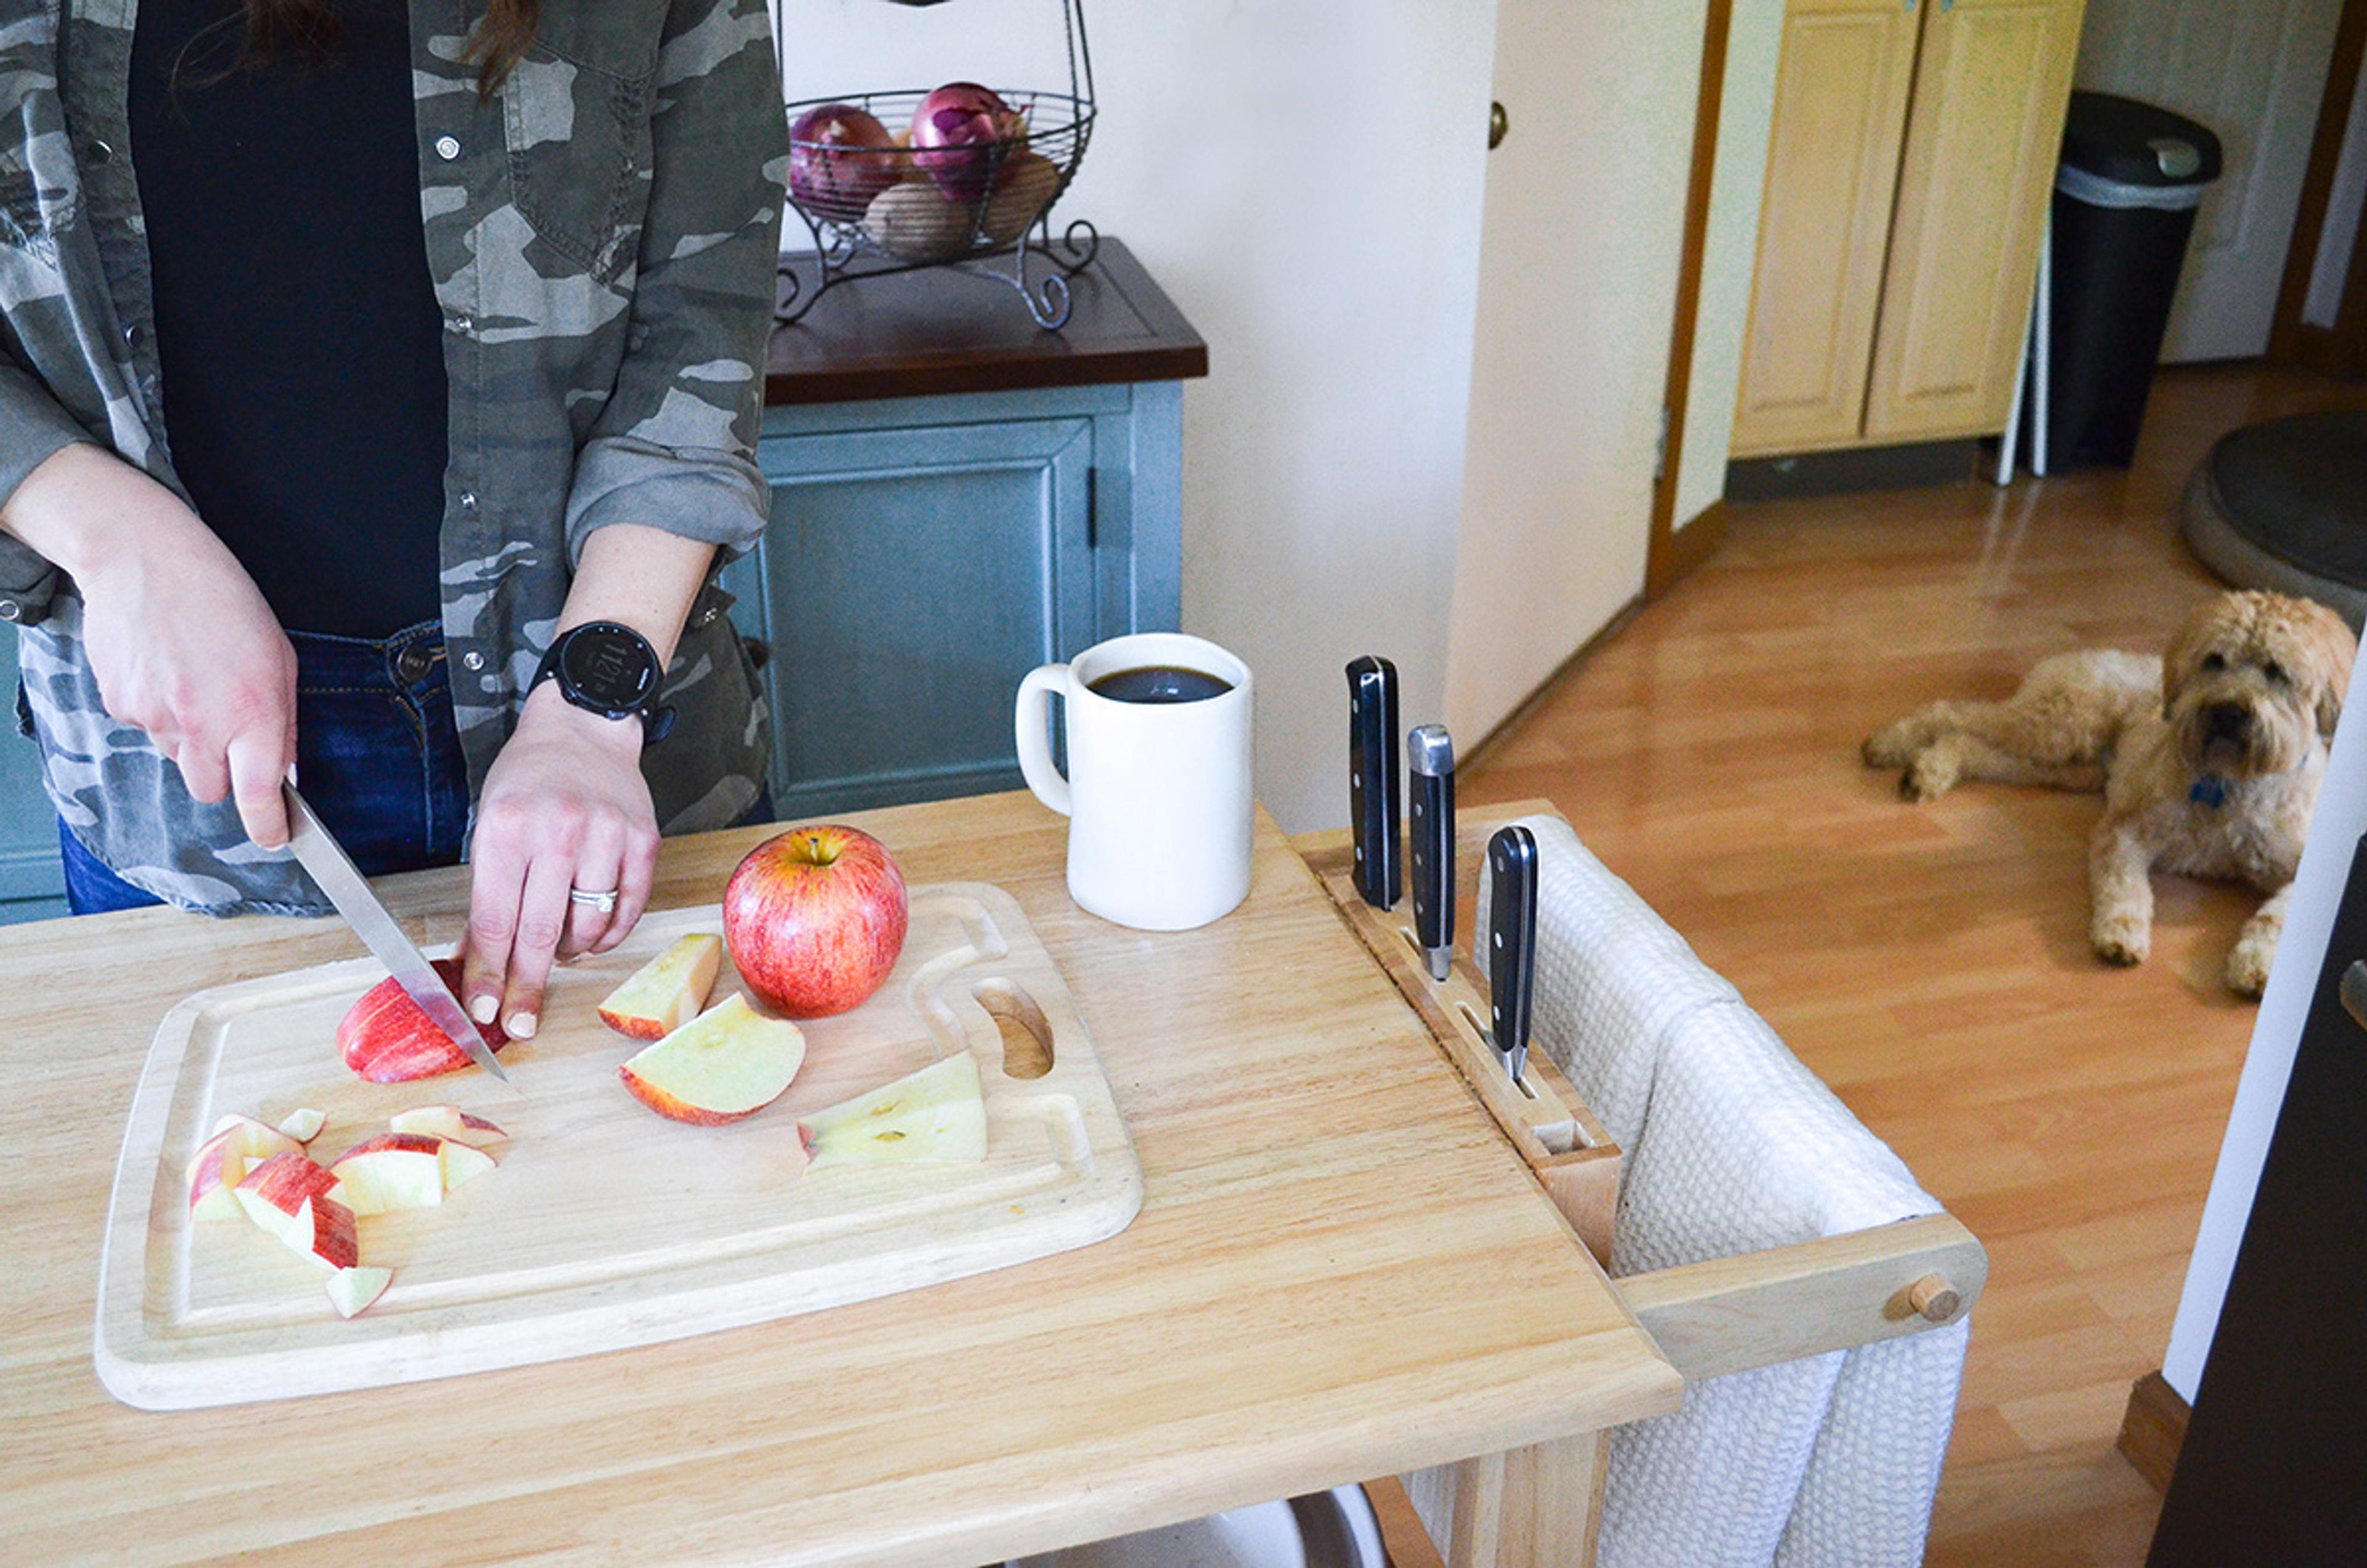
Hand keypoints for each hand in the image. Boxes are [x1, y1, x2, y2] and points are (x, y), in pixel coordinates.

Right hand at [10, 447, 295, 846]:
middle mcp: (202, 721)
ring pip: (176, 757)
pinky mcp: (119, 703)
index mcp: (253, 710)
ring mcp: (154, 715)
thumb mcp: (279, 657)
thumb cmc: (222, 600)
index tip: (276, 838)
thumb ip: (282, 720)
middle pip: (210, 790)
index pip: (258, 794)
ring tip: (194, 681)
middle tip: (229, 733)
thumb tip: (281, 769)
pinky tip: (165, 670)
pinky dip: (157, 710)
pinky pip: (145, 728)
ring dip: (189, 736)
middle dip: (224, 775)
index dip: (268, 826)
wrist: (145, 558)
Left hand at [460, 681, 658, 1037]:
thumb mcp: (490, 825)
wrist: (583, 727)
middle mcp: (558, 831)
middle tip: (520, 1025)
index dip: (488, 972)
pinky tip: (592, 935)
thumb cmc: (529, 778)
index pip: (494, 919)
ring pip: (589, 925)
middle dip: (527, 987)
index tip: (485, 1010)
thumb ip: (487, 892)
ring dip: (571, 952)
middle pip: (541, 932)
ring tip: (560, 948)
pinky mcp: (642, 840)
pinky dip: (607, 933)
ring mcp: (606, 835)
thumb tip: (478, 960)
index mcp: (507, 828)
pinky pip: (627, 908)